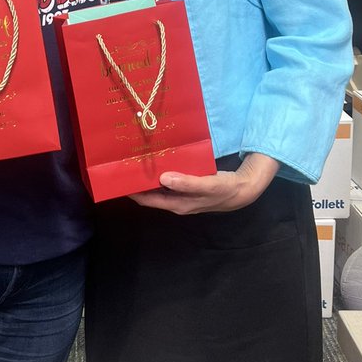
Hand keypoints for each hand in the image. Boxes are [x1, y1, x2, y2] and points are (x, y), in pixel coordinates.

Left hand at [130, 151, 279, 215]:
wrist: (243, 190)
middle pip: (149, 192)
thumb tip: (162, 178)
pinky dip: (161, 170)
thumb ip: (186, 183)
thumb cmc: (224, 190)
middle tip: (123, 162)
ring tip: (135, 157)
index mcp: (176, 204)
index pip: (146, 199)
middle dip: (137, 180)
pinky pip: (168, 179)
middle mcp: (175, 201)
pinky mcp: (187, 185)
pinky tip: (158, 158)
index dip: (131, 190)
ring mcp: (181, 194)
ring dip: (148, 174)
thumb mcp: (207, 186)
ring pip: (158, 185)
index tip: (118, 177)